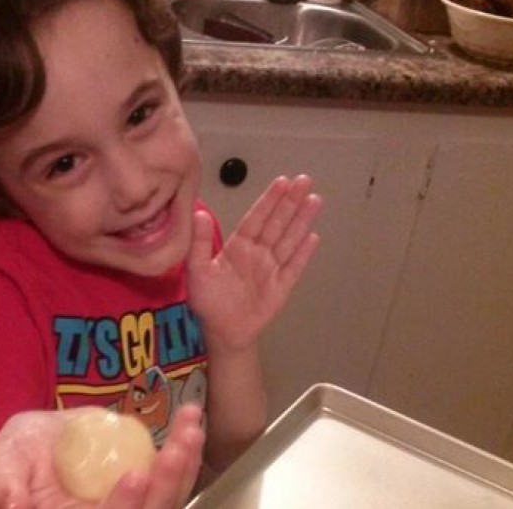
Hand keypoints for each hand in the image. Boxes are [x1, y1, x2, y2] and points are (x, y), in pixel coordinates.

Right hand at [0, 404, 204, 508]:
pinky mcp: (151, 489)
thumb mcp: (2, 463)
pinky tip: (192, 422)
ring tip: (192, 425)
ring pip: (169, 501)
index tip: (135, 475)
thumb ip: (1, 483)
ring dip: (185, 466)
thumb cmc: (15, 459)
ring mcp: (134, 507)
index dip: (121, 507)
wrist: (40, 446)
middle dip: (166, 484)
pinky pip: (177, 479)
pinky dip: (188, 453)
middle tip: (179, 445)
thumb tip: (11, 505)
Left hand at [186, 175, 321, 353]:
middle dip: (291, 202)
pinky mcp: (282, 286)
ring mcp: (271, 268)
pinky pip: (295, 266)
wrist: (223, 332)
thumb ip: (198, 242)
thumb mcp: (197, 270)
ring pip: (289, 240)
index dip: (269, 200)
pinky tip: (313, 237)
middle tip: (305, 181)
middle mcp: (257, 253)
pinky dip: (304, 253)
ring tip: (315, 200)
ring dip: (302, 220)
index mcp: (238, 246)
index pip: (256, 218)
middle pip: (277, 223)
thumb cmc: (207, 301)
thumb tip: (198, 213)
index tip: (282, 182)